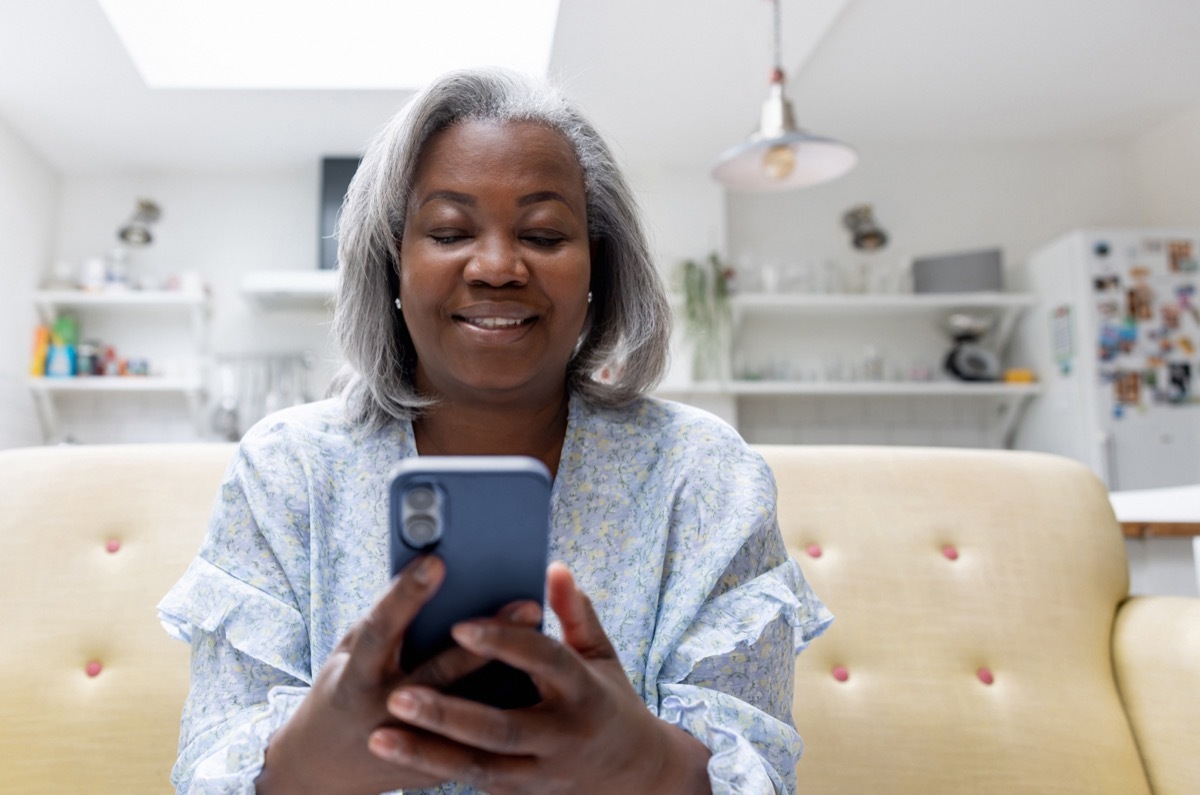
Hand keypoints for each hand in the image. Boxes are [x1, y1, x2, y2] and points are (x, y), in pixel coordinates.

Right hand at [255, 556, 541, 794]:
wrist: (325, 770)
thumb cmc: (342, 692)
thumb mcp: (347, 657)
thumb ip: (387, 626)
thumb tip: (432, 578)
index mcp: (355, 680)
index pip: (382, 631)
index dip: (407, 596)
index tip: (437, 562)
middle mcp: (384, 713)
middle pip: (442, 672)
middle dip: (487, 639)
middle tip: (527, 604)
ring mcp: (413, 744)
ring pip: (472, 709)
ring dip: (511, 672)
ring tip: (545, 639)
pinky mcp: (436, 768)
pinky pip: (479, 737)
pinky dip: (508, 706)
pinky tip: (542, 679)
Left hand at [367, 562, 712, 794]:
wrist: (633, 776)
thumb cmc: (609, 700)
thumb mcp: (601, 655)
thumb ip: (575, 612)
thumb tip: (555, 567)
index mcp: (585, 691)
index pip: (545, 662)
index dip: (504, 643)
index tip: (459, 626)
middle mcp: (563, 736)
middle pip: (503, 728)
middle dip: (450, 715)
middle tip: (400, 697)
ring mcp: (541, 770)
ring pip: (479, 766)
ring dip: (428, 752)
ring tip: (380, 734)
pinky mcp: (521, 790)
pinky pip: (473, 779)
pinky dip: (434, 766)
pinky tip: (396, 749)